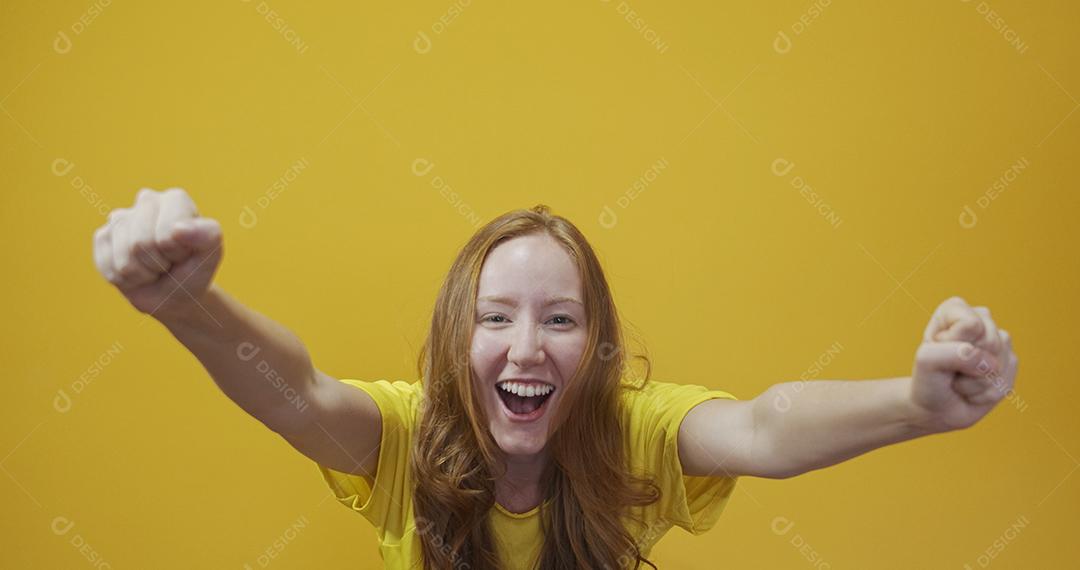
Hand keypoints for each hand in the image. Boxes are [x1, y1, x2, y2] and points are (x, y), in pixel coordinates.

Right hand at [92, 188, 222, 318]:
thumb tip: (179, 229)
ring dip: (143, 273)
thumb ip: (207, 236)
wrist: (175, 294)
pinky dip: (126, 279)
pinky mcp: (103, 236)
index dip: (176, 251)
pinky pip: (109, 267)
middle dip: (158, 263)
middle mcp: (147, 201)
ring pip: (124, 259)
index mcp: (175, 199)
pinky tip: (137, 271)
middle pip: (140, 243)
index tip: (184, 253)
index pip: (166, 231)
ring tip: (155, 267)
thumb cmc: (194, 270)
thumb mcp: (210, 255)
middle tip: (169, 262)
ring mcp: (121, 218)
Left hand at [910, 296, 1018, 431]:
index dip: (955, 344)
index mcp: (955, 309)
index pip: (971, 325)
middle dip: (968, 365)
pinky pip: (1006, 381)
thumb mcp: (927, 361)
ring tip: (961, 380)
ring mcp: (998, 341)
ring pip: (1000, 364)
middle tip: (950, 369)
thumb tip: (988, 362)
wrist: (936, 408)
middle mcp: (981, 319)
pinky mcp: (1009, 362)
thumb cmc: (929, 380)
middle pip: (990, 343)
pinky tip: (974, 389)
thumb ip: (954, 352)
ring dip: (976, 382)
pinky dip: (987, 393)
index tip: (939, 350)